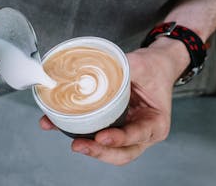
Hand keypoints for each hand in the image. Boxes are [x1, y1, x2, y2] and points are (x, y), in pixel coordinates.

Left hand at [39, 37, 188, 164]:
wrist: (154, 66)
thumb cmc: (154, 69)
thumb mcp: (142, 64)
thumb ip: (123, 67)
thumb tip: (96, 63)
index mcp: (156, 122)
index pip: (138, 135)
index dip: (119, 139)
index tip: (102, 137)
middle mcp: (142, 133)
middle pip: (122, 153)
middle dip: (99, 152)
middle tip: (80, 144)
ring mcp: (127, 132)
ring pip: (108, 150)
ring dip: (89, 147)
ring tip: (71, 140)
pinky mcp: (112, 126)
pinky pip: (96, 135)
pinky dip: (80, 134)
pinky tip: (59, 126)